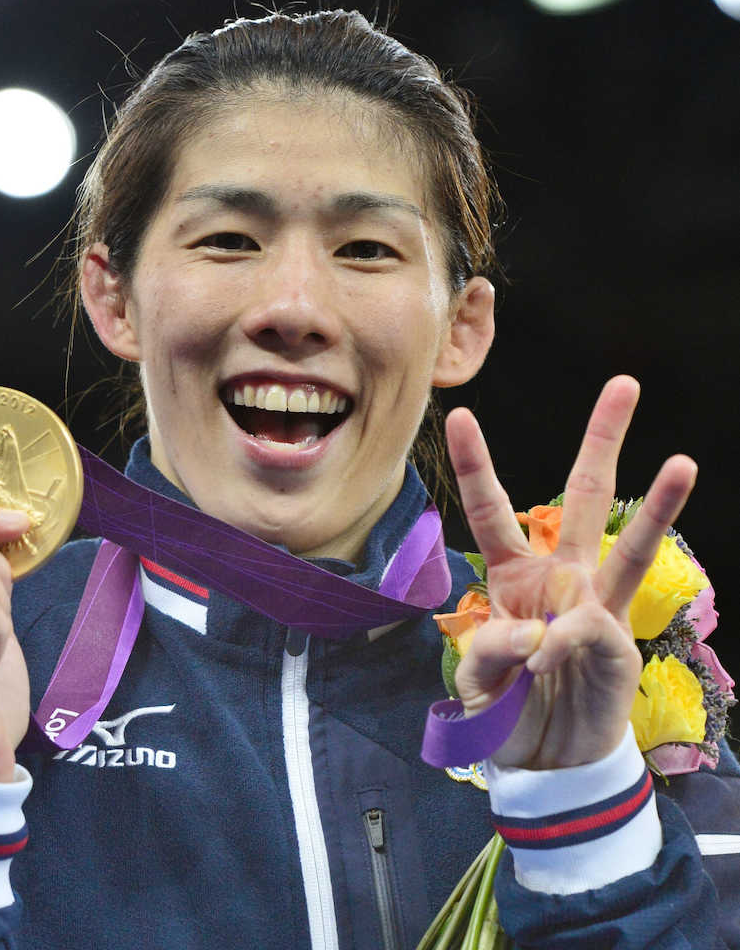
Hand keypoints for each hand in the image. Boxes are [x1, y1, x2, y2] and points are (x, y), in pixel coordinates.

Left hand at [445, 376, 696, 769]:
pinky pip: (591, 629)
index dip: (476, 463)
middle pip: (583, 496)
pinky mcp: (617, 640)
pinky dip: (562, 645)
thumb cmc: (506, 707)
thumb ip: (488, 650)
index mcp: (514, 572)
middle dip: (602, 441)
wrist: (547, 757)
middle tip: (625, 384)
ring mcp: (594, 603)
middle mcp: (560, 575)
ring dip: (659, 504)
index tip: (459, 415)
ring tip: (683, 461)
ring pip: (629, 544)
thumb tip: (536, 634)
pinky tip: (544, 663)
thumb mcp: (475, 679)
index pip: (491, 509)